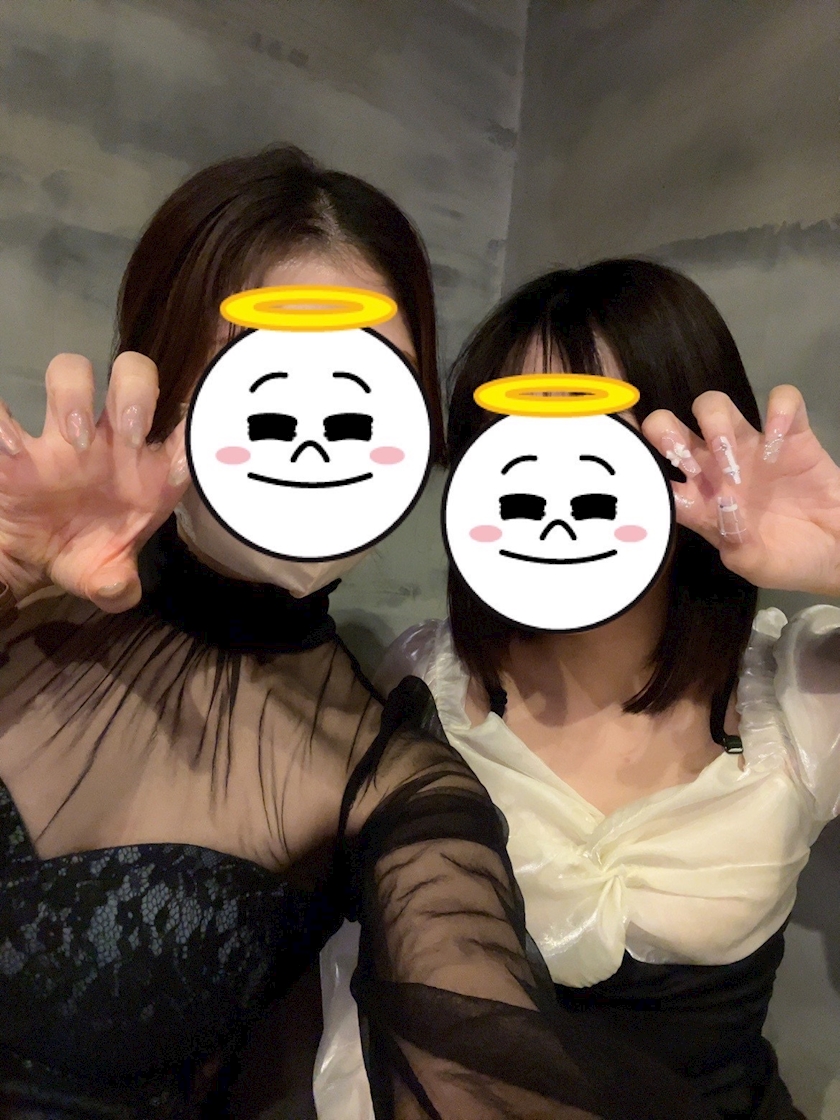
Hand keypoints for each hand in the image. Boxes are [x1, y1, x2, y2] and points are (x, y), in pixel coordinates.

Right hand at [0, 352, 188, 611]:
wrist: (33, 560)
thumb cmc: (85, 554)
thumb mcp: (105, 580)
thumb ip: (118, 587)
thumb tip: (117, 589)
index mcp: (148, 470)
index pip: (183, 427)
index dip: (194, 423)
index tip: (184, 447)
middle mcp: (110, 441)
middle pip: (132, 373)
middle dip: (134, 392)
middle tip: (128, 435)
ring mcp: (63, 436)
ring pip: (73, 371)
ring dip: (74, 394)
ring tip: (74, 440)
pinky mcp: (15, 446)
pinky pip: (3, 410)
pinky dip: (3, 421)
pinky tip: (15, 454)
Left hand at [642, 385, 839, 596]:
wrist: (838, 551)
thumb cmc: (790, 560)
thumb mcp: (759, 566)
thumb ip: (739, 550)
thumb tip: (727, 519)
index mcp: (699, 502)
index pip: (654, 476)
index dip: (642, 469)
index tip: (649, 476)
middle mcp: (713, 469)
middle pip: (668, 429)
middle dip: (666, 434)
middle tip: (688, 460)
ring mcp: (749, 448)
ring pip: (712, 406)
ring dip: (714, 421)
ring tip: (733, 453)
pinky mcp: (791, 434)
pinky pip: (781, 400)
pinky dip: (780, 408)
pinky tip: (780, 436)